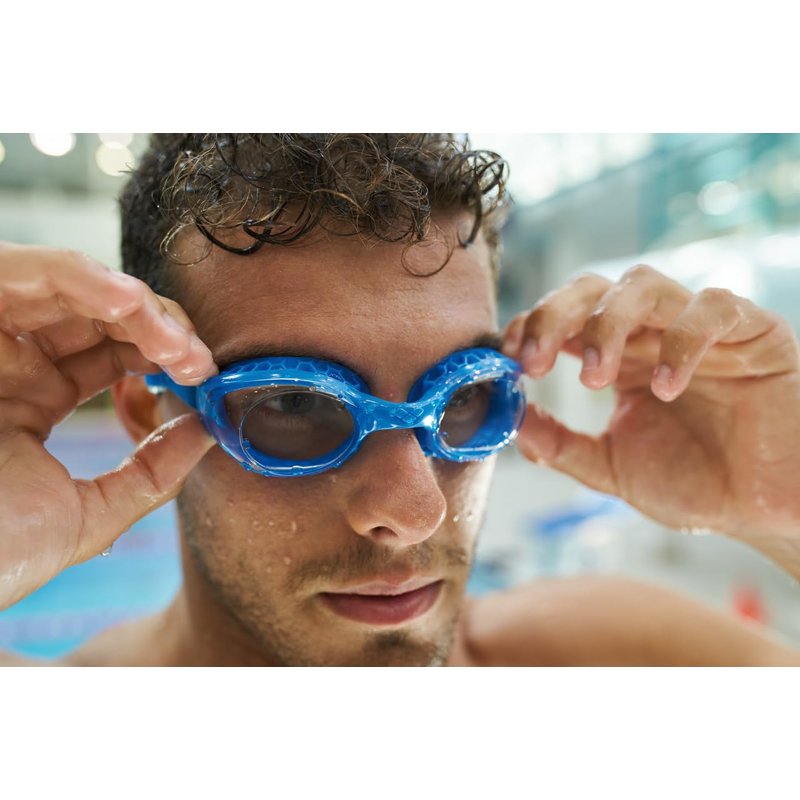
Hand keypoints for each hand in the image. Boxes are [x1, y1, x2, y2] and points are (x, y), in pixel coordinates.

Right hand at [0, 242, 218, 610]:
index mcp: (32, 400)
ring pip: (73, 287)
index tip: (205, 376)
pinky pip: (25, 272)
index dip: (164, 356)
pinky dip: (83, 278)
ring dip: (137, 307)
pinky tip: (131, 305)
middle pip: (101, 315)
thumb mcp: (86, 514)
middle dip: (162, 329)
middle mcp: (10, 360)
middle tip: (199, 360)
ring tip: (177, 343)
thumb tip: (207, 432)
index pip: (113, 354)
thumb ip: (151, 473)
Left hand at [501, 264, 799, 542]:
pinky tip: (667, 387)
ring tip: (594, 376)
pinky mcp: (753, 332)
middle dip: (553, 315)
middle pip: (592, 287)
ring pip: (644, 284)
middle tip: (533, 360)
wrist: (769, 509)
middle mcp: (652, 334)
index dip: (531, 326)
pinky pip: (713, 309)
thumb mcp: (612, 468)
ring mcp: (699, 328)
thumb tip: (509, 420)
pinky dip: (682, 341)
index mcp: (618, 357)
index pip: (564, 317)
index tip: (507, 358)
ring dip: (608, 322)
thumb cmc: (698, 483)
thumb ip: (562, 445)